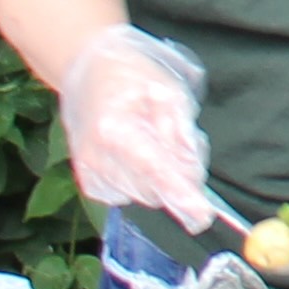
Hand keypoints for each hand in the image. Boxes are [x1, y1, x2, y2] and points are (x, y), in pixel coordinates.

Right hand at [58, 25, 218, 230]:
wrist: (87, 71)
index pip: (155, 171)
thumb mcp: (168, 91)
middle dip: (179, 173)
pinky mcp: (90, 185)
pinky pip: (132, 194)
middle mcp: (97, 159)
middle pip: (156, 189)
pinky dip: (145, 179)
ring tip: (155, 137)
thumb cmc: (132, 76)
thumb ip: (181, 132)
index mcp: (115, 130)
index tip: (202, 216)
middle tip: (178, 136)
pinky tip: (140, 150)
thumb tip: (193, 173)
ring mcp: (90, 174)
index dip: (181, 195)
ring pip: (147, 195)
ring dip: (163, 176)